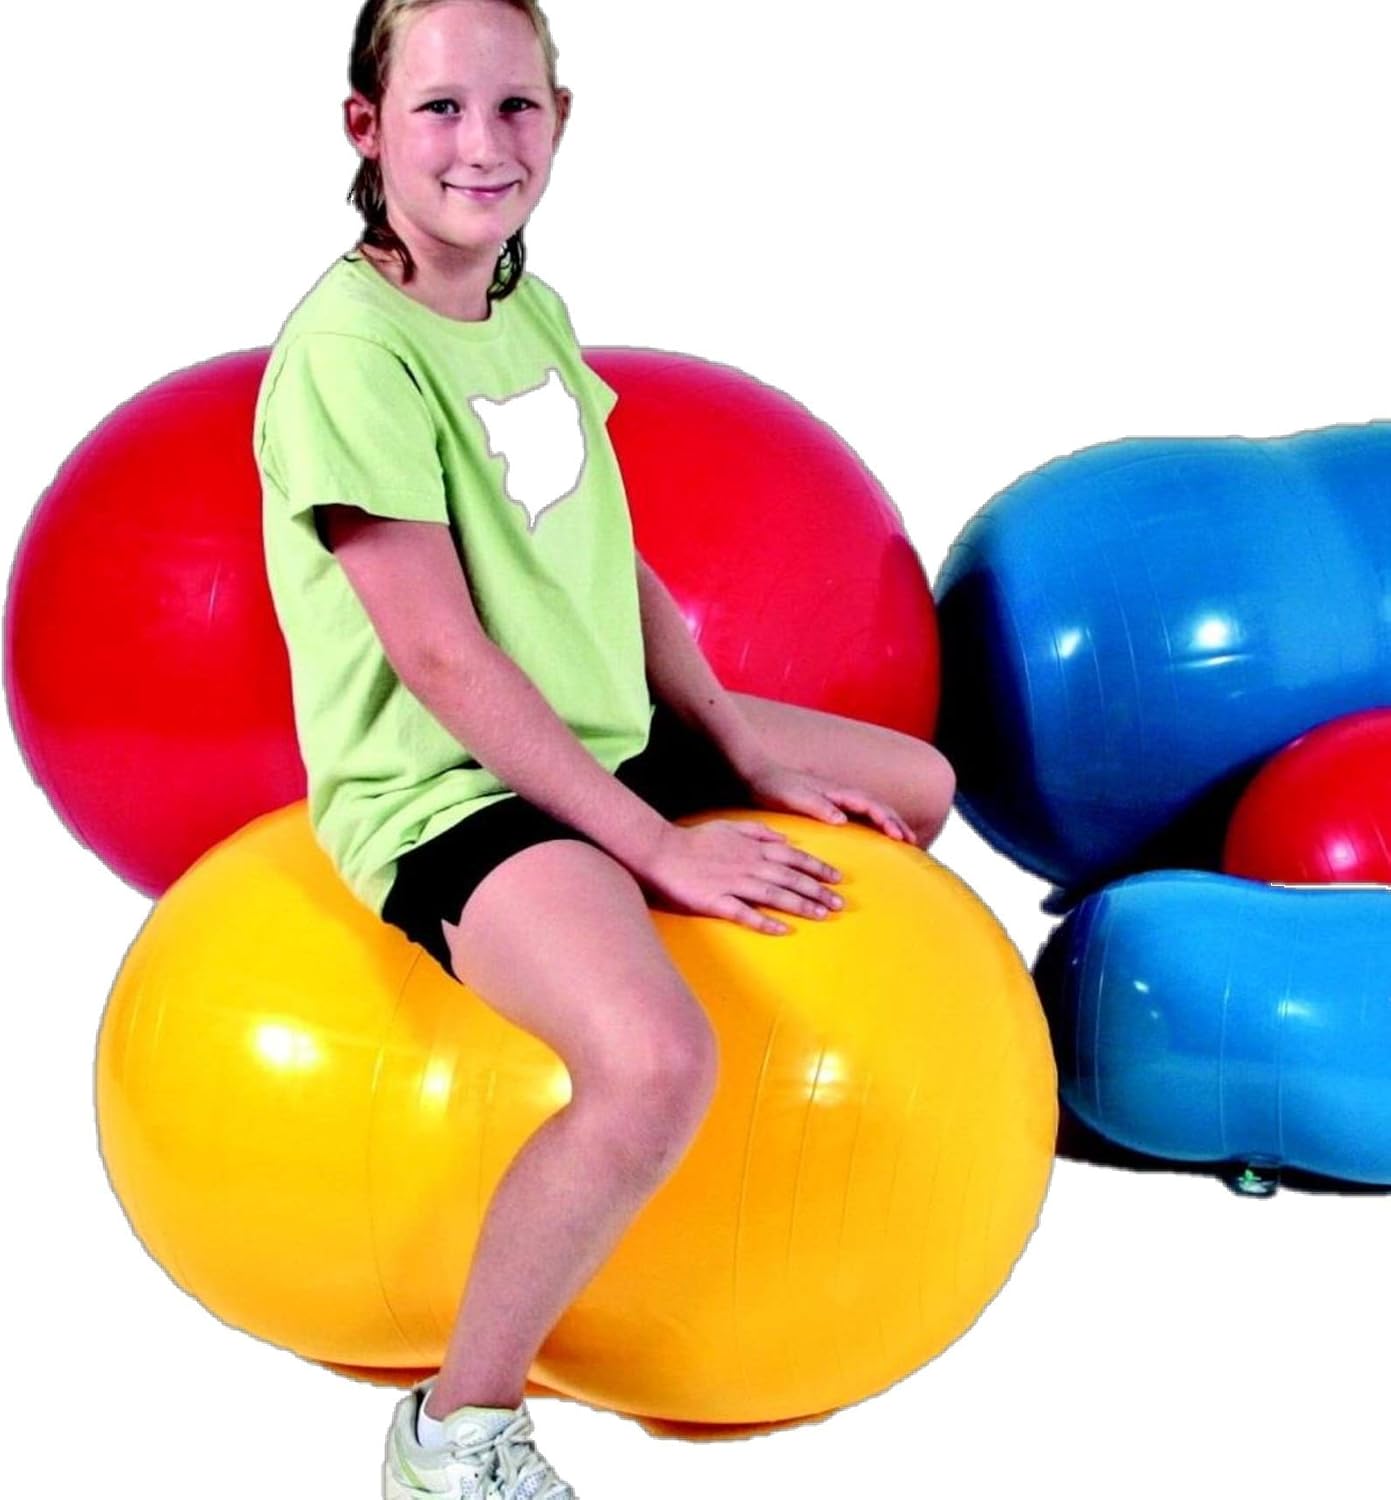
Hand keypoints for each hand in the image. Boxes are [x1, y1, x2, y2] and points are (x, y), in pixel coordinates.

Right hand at [636, 820, 844, 935]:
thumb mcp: (728, 826)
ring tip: (822, 915)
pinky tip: (783, 930)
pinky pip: (744, 913)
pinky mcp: (715, 901)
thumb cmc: (693, 840)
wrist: (658, 851)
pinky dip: (765, 921)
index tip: (837, 879)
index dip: (817, 868)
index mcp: (752, 848)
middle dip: (818, 890)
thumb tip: (783, 838)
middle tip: (840, 904)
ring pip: (775, 895)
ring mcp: (732, 883)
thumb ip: (758, 831)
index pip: (793, 857)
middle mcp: (748, 864)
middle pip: (790, 877)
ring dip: (801, 905)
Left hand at [742, 760, 915, 843]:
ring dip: (888, 823)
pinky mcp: (827, 805)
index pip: (870, 805)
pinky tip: (873, 838)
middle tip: (914, 842)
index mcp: (836, 791)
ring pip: (870, 810)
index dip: (887, 820)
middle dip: (897, 822)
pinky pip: (857, 815)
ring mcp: (835, 798)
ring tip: (903, 840)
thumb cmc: (773, 785)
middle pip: (877, 806)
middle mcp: (840, 793)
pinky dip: (872, 825)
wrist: (756, 774)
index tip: (900, 837)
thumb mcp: (793, 797)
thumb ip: (817, 806)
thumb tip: (843, 819)